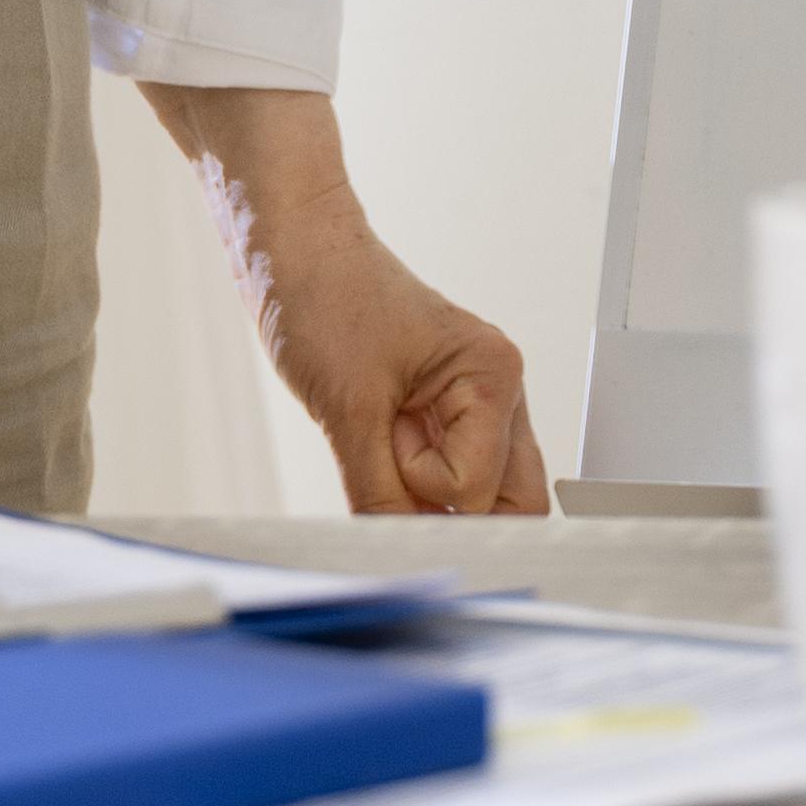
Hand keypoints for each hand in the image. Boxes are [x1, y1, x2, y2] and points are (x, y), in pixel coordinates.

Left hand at [143, 85, 552, 515]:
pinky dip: (412, 484)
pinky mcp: (445, 416)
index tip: (382, 441)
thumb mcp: (348, 410)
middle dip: (450, 517)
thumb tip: (400, 557)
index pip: (477, 490)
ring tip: (381, 444)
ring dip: (428, 499)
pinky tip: (379, 446)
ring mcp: (476, 406)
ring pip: (482, 496)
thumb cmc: (324, 298)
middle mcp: (499, 392)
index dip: (420, 485)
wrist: (292, 248)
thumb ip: (381, 494)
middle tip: (388, 484)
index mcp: (494, 375)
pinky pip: (448, 477)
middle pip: (512, 504)